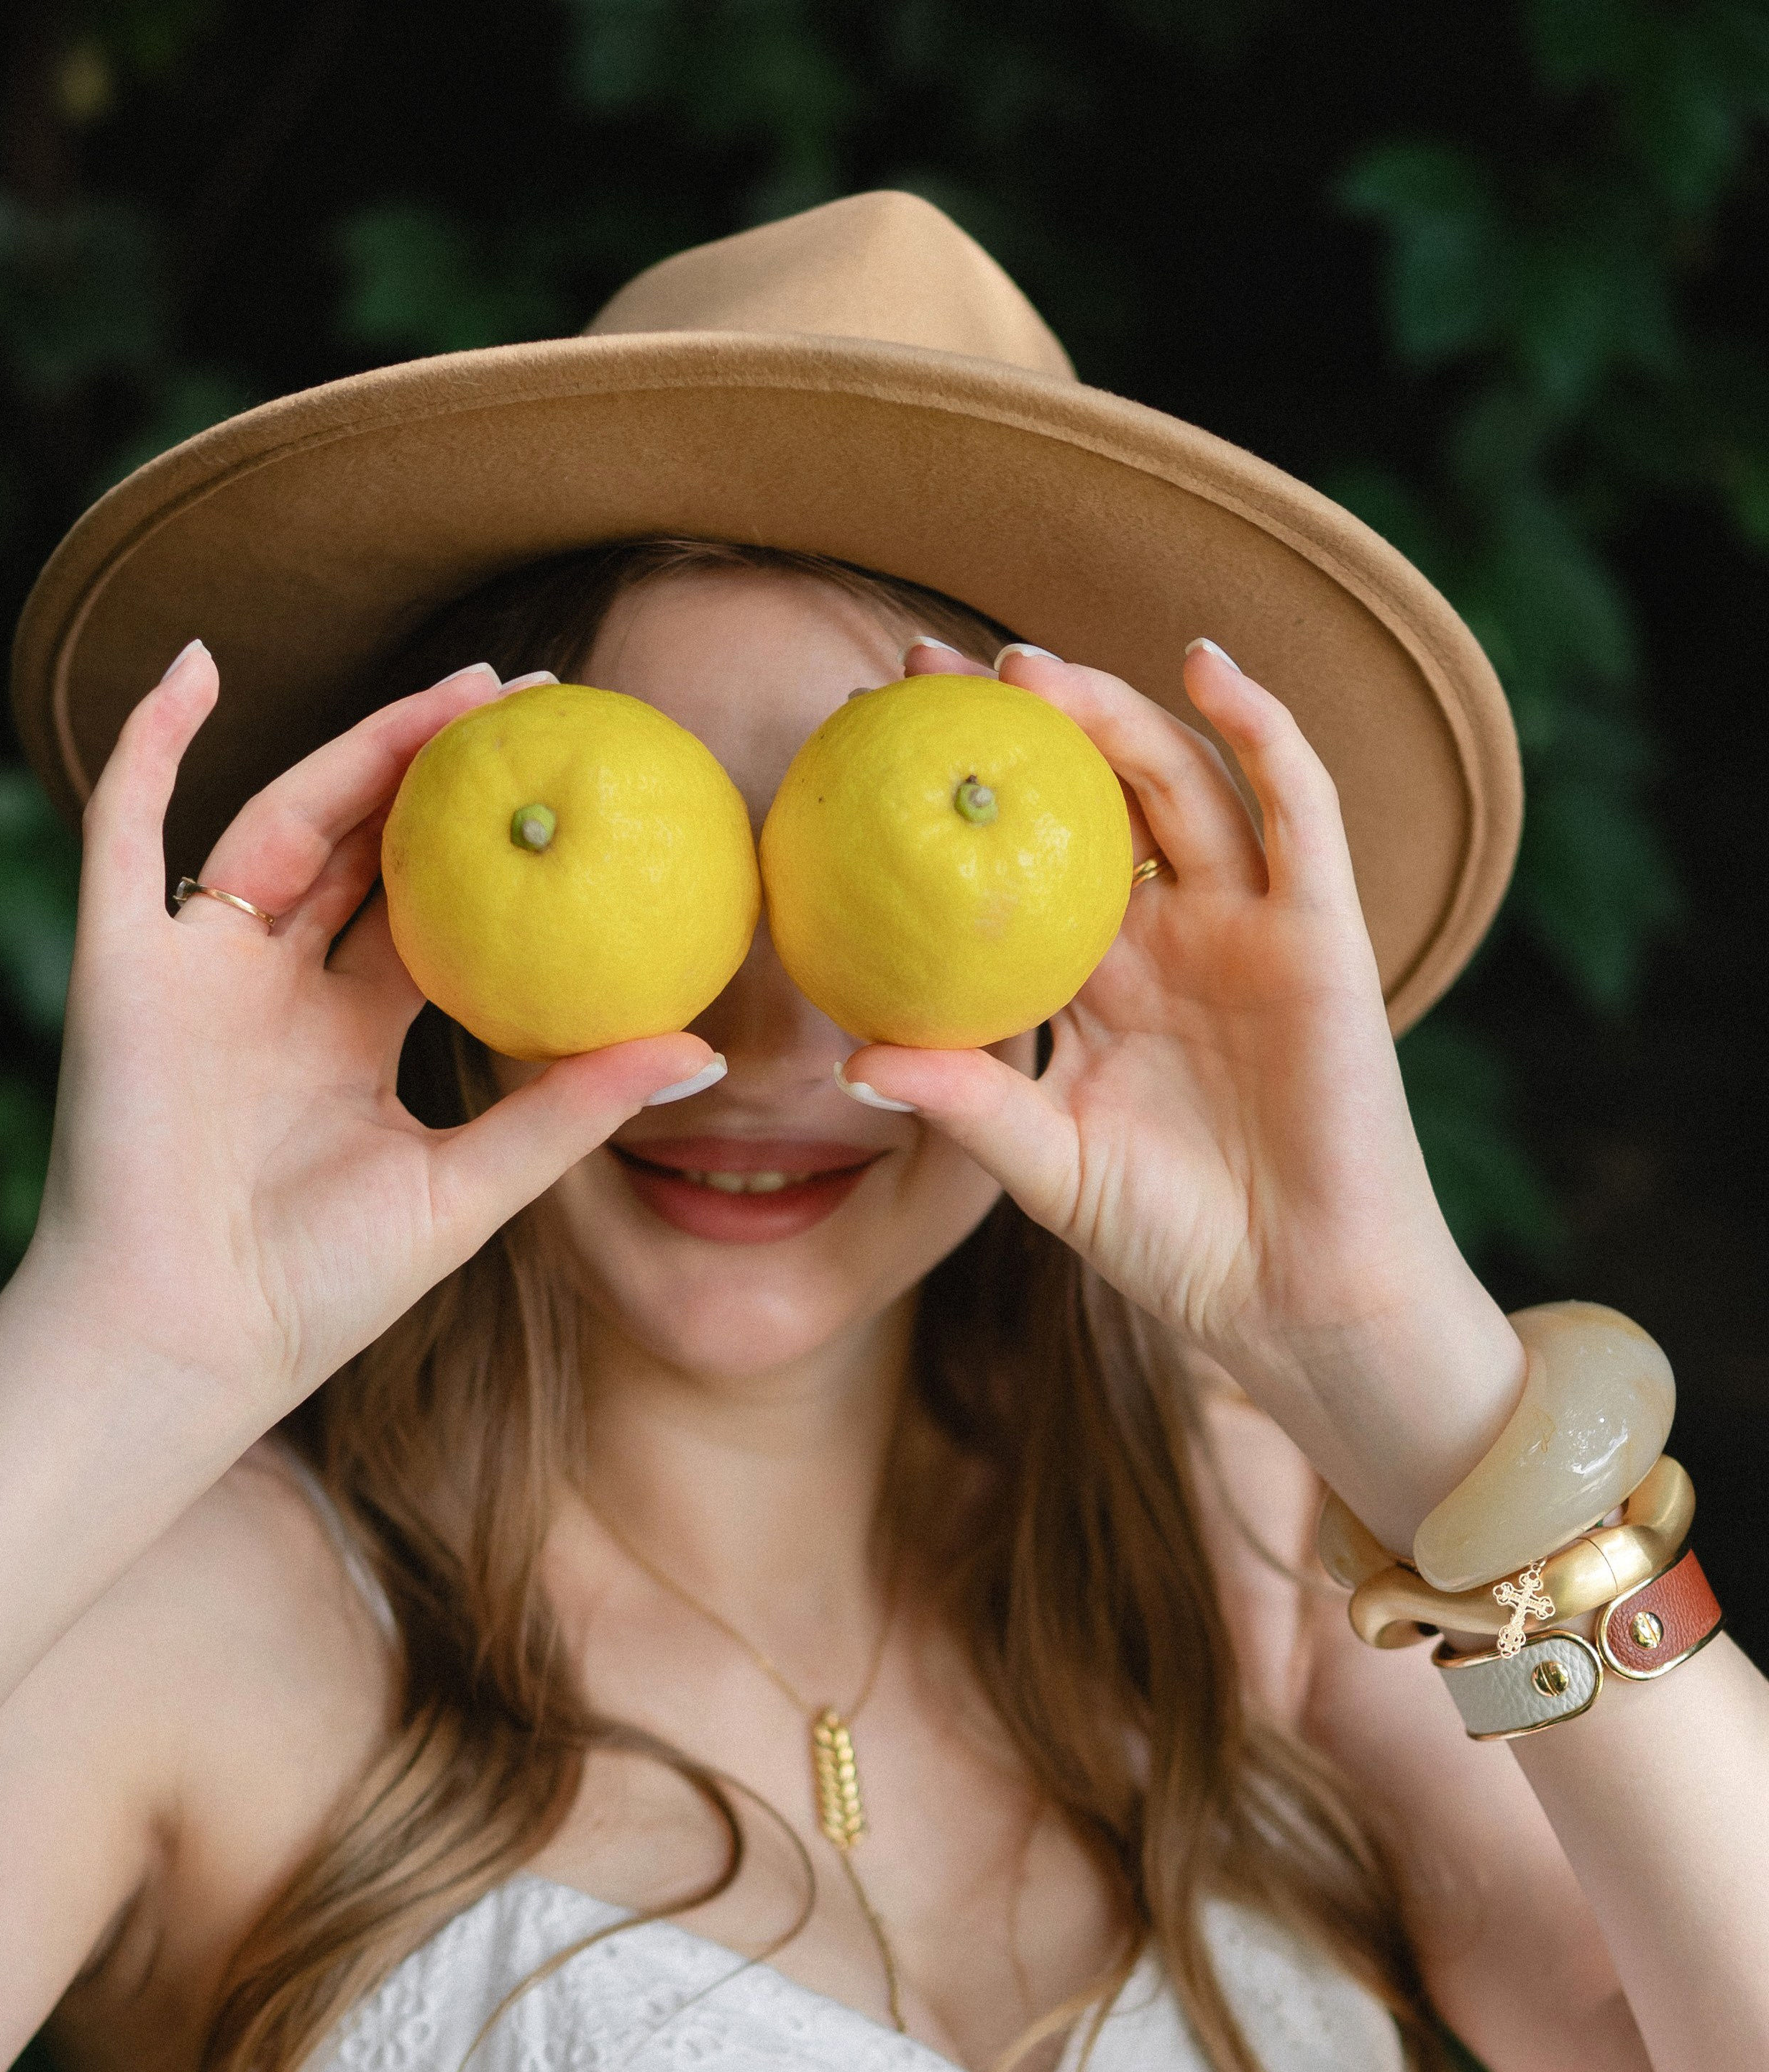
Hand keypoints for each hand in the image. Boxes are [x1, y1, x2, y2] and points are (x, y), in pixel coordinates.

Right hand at [22, 644, 714, 1426]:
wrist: (191, 1343)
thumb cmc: (322, 1289)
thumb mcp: (472, 1185)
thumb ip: (570, 1108)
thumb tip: (705, 1053)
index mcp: (346, 1037)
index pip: (424, 912)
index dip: (493, 845)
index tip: (574, 778)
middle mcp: (272, 992)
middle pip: (359, 848)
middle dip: (436, 768)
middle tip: (529, 698)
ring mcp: (197, 972)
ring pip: (279, 823)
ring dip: (357, 748)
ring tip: (454, 689)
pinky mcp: (123, 963)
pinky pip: (122, 828)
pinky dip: (147, 743)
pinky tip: (195, 667)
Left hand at [844, 640, 1524, 1543]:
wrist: (1295, 1301)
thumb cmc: (1172, 1241)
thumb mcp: (1046, 1165)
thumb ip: (967, 1101)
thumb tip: (852, 1057)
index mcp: (1098, 983)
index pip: (1017, 863)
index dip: (954, 798)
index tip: (862, 742)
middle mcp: (1170, 937)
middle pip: (1092, 794)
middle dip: (1018, 723)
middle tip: (923, 671)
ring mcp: (1248, 927)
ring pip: (1181, 782)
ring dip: (1111, 711)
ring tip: (1028, 667)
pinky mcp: (1322, 933)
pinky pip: (1300, 812)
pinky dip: (1262, 731)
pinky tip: (1208, 669)